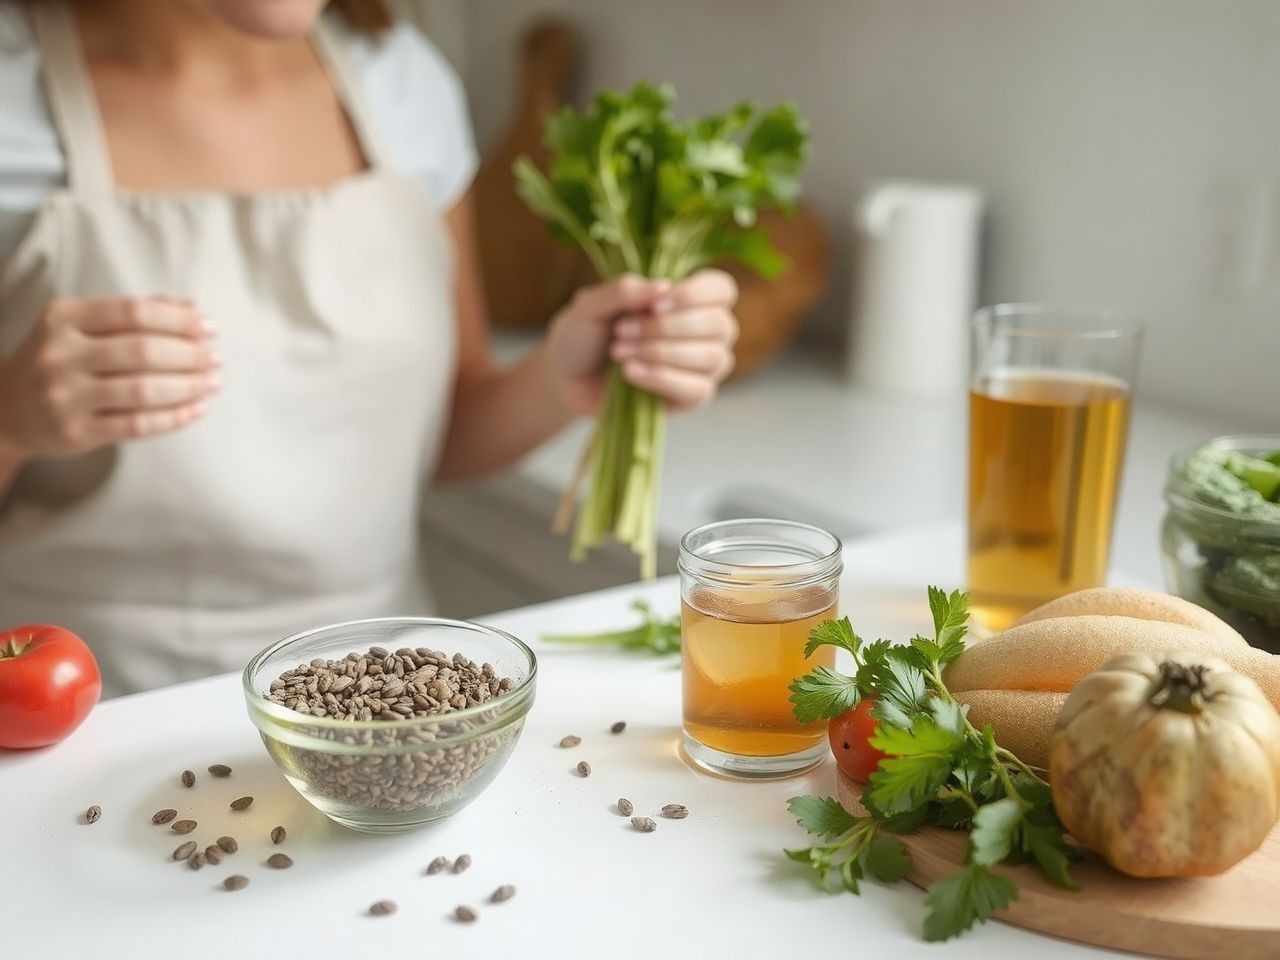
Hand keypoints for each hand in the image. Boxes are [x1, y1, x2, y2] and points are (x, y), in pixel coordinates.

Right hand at [0, 297, 219, 461]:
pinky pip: (138, 425)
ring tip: (213, 383)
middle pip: (142, 351)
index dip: (179, 320)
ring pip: (143, 390)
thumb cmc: (57, 361)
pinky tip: (197, 409)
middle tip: (215, 359)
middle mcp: (60, 354)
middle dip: (190, 355)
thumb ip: (132, 313)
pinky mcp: (76, 432)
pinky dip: (174, 417)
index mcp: (63, 318)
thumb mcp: (79, 326)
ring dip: (188, 387)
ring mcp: (66, 396)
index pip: (133, 312)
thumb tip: (192, 308)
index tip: (210, 328)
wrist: (4, 409)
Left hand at [546, 269, 738, 415]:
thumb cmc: (584, 334)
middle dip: (667, 328)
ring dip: (661, 353)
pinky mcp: (692, 397)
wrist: (567, 377)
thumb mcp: (590, 305)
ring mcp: (704, 366)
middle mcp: (706, 330)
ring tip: (619, 352)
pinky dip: (662, 379)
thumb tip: (663, 286)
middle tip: (621, 330)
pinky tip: (630, 373)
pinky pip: (698, 390)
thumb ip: (623, 291)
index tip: (655, 305)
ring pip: (712, 357)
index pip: (721, 289)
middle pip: (719, 324)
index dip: (695, 295)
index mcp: (688, 298)